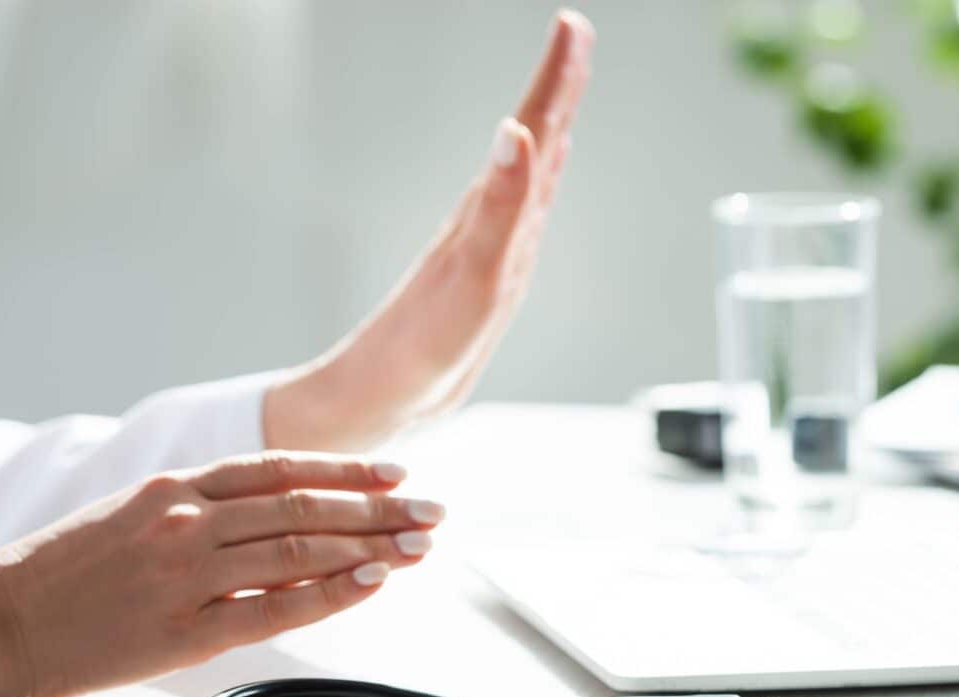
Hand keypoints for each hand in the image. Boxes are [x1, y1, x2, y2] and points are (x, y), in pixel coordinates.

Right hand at [0, 452, 442, 696]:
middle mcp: (187, 520)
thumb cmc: (60, 575)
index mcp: (174, 489)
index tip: (396, 474)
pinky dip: (331, 591)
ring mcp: (188, 573)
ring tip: (421, 544)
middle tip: (432, 510)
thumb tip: (272, 516)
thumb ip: (198, 511)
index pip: (280, 469)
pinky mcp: (186, 629)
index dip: (346, 470)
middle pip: (304, 506)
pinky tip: (373, 581)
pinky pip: (276, 606)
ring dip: (370, 545)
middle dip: (379, 508)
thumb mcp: (128, 517)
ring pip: (300, 549)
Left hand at [264, 9, 595, 451]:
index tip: (573, 26)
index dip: (556, 79)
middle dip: (559, 88)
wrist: (382, 397)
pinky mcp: (486, 278)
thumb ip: (499, 205)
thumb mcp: (471, 276)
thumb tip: (514, 131)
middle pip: (533, 139)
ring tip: (566, 95)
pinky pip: (522, 217)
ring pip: (528, 174)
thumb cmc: (421, 346)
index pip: (532, 129)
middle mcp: (491, 221)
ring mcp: (489, 248)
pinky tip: (538, 183)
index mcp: (491, 213)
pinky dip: (537, 186)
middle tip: (577, 37)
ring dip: (549, 129)